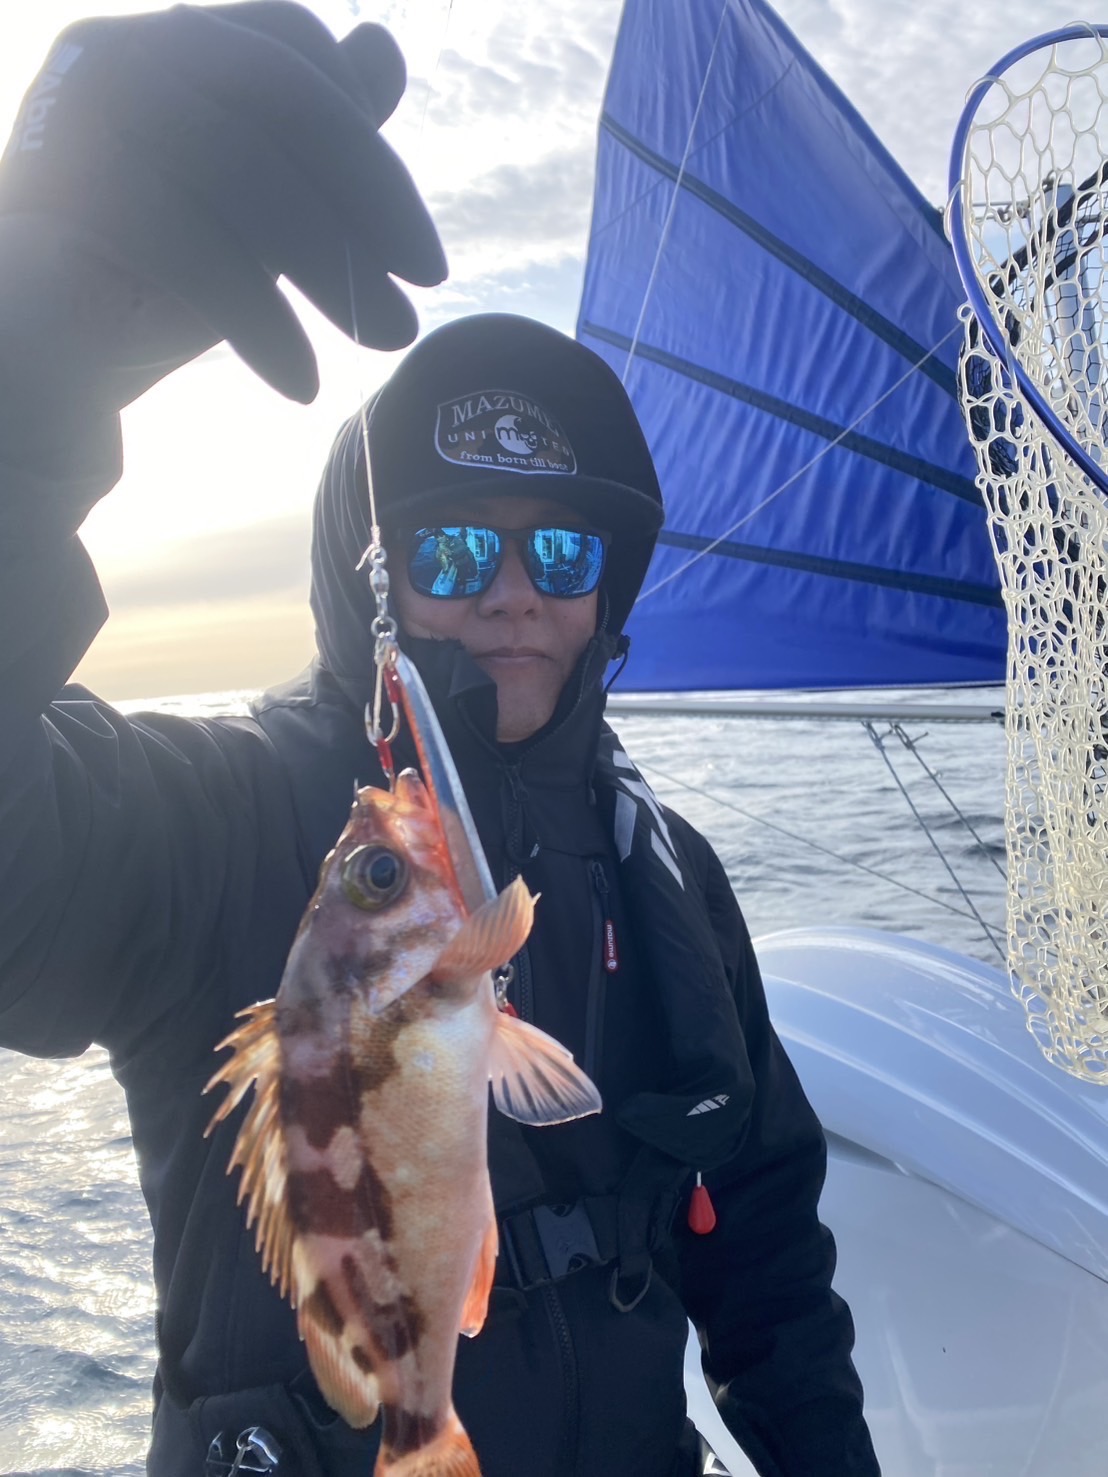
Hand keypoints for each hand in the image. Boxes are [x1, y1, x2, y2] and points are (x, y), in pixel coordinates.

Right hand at [0, 2, 445, 405]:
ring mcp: (84, 120)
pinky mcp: (70, 196)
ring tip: (386, 341)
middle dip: (373, 197)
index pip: (289, 46)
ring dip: (335, 270)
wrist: (37, 363)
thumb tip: (382, 49)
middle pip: (280, 97)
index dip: (366, 135)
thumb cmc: (148, 283)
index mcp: (159, 46)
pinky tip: (302, 383)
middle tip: (430, 288)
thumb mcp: (252, 210)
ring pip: (246, 171)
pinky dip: (262, 322)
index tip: (414, 240)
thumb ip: (312, 137)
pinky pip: (197, 247)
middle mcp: (114, 58)